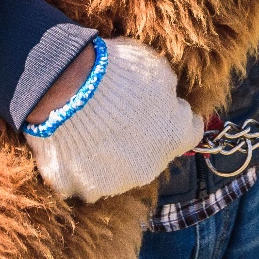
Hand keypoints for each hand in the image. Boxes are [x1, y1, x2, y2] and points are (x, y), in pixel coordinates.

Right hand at [21, 37, 205, 202]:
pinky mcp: (78, 188)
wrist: (67, 88)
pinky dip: (78, 167)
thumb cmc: (117, 73)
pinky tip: (71, 144)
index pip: (191, 133)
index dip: (178, 117)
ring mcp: (112, 183)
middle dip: (143, 140)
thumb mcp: (158, 70)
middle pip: (153, 155)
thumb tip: (168, 100)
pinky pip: (81, 180)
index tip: (168, 108)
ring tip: (93, 130)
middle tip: (122, 117)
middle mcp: (148, 168)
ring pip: (117, 172)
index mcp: (174, 137)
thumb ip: (168, 93)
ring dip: (111, 157)